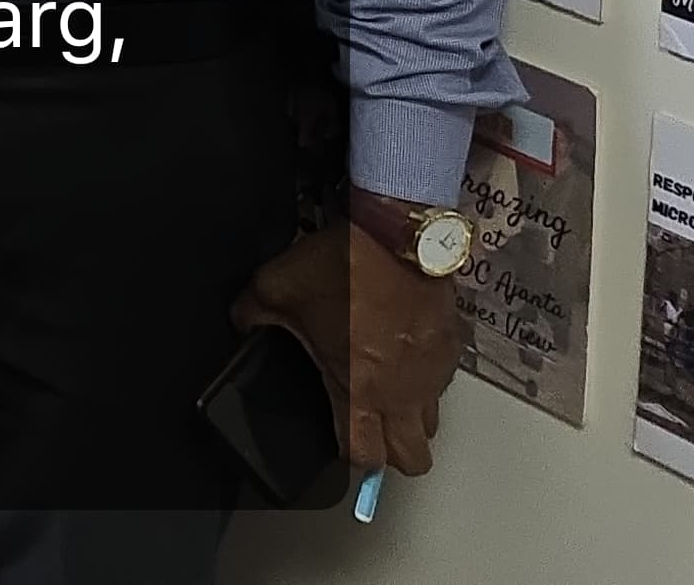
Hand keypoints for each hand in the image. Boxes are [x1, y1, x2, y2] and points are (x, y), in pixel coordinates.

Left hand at [234, 214, 464, 479]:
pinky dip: (425, 380)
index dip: (349, 456)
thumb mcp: (276, 288)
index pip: (364, 455)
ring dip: (410, 417)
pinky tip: (401, 355)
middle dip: (392, 453)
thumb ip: (252, 316)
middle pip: (412, 458)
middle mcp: (402, 393)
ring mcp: (432, 375)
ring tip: (384, 391)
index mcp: (359, 390)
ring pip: (430, 423)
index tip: (337, 440)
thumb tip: (242, 324)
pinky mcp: (451, 351)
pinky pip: (441, 383)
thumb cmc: (341, 267)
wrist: (395, 235)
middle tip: (369, 429)